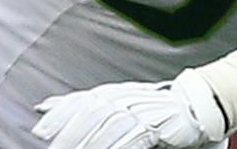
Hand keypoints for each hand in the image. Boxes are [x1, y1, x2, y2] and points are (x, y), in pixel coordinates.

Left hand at [33, 73, 227, 148]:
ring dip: (91, 141)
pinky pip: (136, 135)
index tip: (41, 130)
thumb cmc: (150, 110)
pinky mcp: (160, 123)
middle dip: (71, 132)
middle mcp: (125, 97)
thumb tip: (42, 105)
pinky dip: (121, 145)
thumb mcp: (113, 104)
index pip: (81, 101)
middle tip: (55, 148)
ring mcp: (143, 109)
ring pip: (111, 124)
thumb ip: (80, 106)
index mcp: (112, 92)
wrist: (195, 106)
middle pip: (93, 112)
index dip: (61, 114)